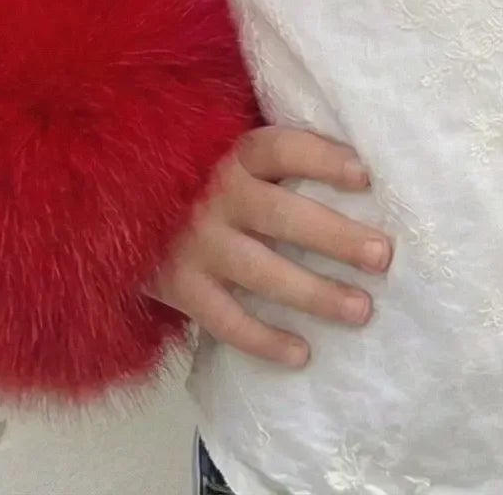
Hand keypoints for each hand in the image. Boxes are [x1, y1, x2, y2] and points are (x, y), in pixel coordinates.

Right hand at [145, 126, 392, 367]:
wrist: (120, 203)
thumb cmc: (201, 174)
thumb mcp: (230, 150)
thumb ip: (276, 156)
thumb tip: (358, 168)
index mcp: (234, 154)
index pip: (282, 149)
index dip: (323, 159)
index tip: (365, 177)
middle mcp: (216, 197)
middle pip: (283, 215)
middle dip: (335, 237)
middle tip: (382, 256)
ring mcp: (196, 244)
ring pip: (262, 273)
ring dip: (314, 294)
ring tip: (361, 310)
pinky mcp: (179, 287)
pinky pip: (225, 321)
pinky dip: (263, 340)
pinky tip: (302, 354)